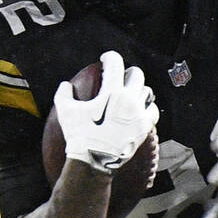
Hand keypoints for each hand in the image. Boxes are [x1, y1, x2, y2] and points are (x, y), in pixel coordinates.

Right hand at [54, 50, 157, 173]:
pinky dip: (147, 107)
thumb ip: (64, 94)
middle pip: (136, 74)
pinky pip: (152, 111)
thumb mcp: (65, 111)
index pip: (115, 63)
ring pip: (147, 91)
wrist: (94, 161)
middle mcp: (129, 99)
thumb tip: (65, 85)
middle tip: (120, 77)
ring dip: (138, 89)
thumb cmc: (78, 135)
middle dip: (127, 72)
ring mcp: (139, 114)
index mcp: (112, 91)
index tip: (105, 59)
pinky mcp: (144, 128)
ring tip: (130, 94)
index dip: (109, 57)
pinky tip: (139, 110)